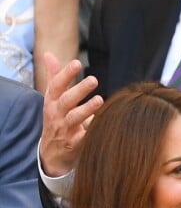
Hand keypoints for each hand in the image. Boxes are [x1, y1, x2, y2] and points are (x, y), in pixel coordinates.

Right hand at [40, 52, 103, 176]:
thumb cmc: (56, 121)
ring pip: (75, 118)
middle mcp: (56, 115)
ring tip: (100, 99)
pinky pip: (84, 137)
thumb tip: (49, 54)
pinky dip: (92, 131)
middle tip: (94, 79)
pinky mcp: (74, 144)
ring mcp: (65, 130)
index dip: (65, 74)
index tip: (77, 63)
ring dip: (87, 109)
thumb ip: (54, 78)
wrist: (51, 154)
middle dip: (79, 90)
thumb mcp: (52, 100)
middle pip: (66, 100)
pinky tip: (104, 123)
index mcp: (51, 102)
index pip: (56, 85)